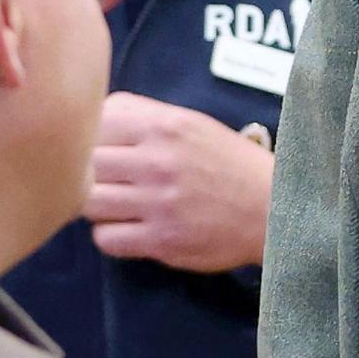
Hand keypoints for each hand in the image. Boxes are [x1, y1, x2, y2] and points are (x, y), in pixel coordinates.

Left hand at [87, 94, 273, 272]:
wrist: (274, 208)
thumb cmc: (229, 165)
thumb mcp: (191, 123)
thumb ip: (144, 117)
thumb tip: (94, 117)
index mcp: (164, 125)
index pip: (94, 122)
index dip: (89, 137)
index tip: (103, 149)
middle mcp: (158, 161)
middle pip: (84, 163)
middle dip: (87, 172)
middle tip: (105, 181)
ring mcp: (158, 203)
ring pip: (88, 202)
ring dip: (96, 206)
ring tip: (115, 206)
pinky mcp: (162, 240)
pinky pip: (106, 239)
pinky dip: (110, 236)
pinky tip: (128, 229)